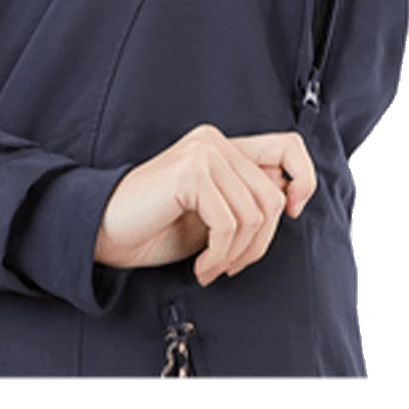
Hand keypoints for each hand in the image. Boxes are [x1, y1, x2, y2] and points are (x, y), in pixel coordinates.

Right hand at [94, 123, 316, 285]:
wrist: (105, 229)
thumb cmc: (157, 225)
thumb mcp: (213, 211)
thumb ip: (244, 197)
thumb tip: (289, 200)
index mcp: (223, 144)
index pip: (289, 146)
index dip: (303, 180)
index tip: (290, 214)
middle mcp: (214, 140)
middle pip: (274, 196)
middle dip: (260, 243)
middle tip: (231, 265)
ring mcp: (202, 153)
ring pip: (255, 214)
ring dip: (237, 254)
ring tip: (214, 268)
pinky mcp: (190, 173)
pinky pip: (229, 224)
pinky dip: (220, 256)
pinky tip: (202, 267)